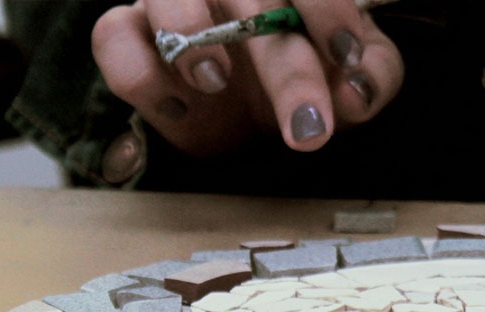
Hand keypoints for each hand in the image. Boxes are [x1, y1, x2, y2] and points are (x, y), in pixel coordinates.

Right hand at [92, 0, 403, 155]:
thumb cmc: (300, 78)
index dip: (328, 11)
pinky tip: (181, 110)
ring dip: (192, 42)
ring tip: (218, 83)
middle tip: (309, 127)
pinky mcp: (127, 38)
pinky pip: (113, 40)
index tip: (347, 58)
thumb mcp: (350, 80)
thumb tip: (357, 92)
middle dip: (285, 69)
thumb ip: (371, 77)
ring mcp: (171, 5)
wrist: (243, 116)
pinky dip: (144, 76)